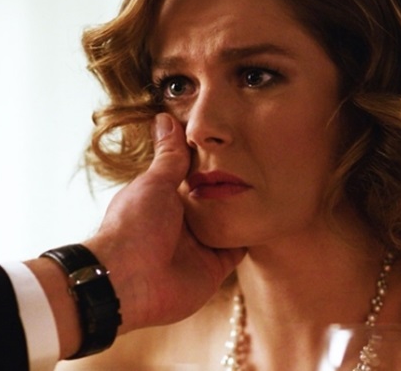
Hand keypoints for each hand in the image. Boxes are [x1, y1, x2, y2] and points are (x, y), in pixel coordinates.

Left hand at [85, 113, 245, 332]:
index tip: (232, 137)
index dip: (210, 158)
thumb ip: (169, 156)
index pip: (192, 174)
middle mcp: (182, 220)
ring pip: (228, 221)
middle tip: (260, 157)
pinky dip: (250, 235)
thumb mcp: (154, 183)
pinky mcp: (214, 266)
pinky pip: (237, 248)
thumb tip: (165, 118)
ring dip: (243, 208)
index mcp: (164, 197)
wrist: (129, 282)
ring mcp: (198, 244)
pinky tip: (267, 216)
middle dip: (231, 183)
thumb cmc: (133, 227)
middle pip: (213, 198)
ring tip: (270, 182)